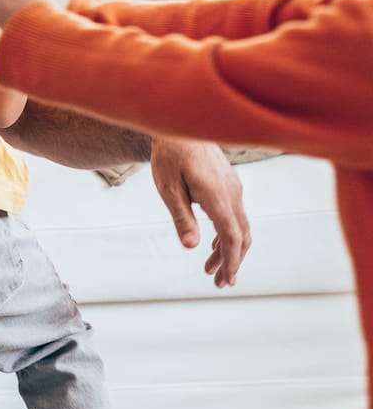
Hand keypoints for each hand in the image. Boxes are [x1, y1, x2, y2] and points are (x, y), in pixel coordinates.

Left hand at [150, 137, 251, 287]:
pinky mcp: (229, 184)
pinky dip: (227, 233)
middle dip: (232, 262)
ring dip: (228, 249)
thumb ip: (182, 218)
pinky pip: (235, 215)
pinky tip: (214, 244)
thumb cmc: (169, 155)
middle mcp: (232, 193)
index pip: (232, 238)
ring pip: (239, 226)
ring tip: (211, 270)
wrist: (179, 124)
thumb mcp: (168, 188)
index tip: (227, 281)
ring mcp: (234, 188)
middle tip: (221, 283)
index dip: (231, 262)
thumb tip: (191, 246)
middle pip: (240, 236)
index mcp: (218, 196)